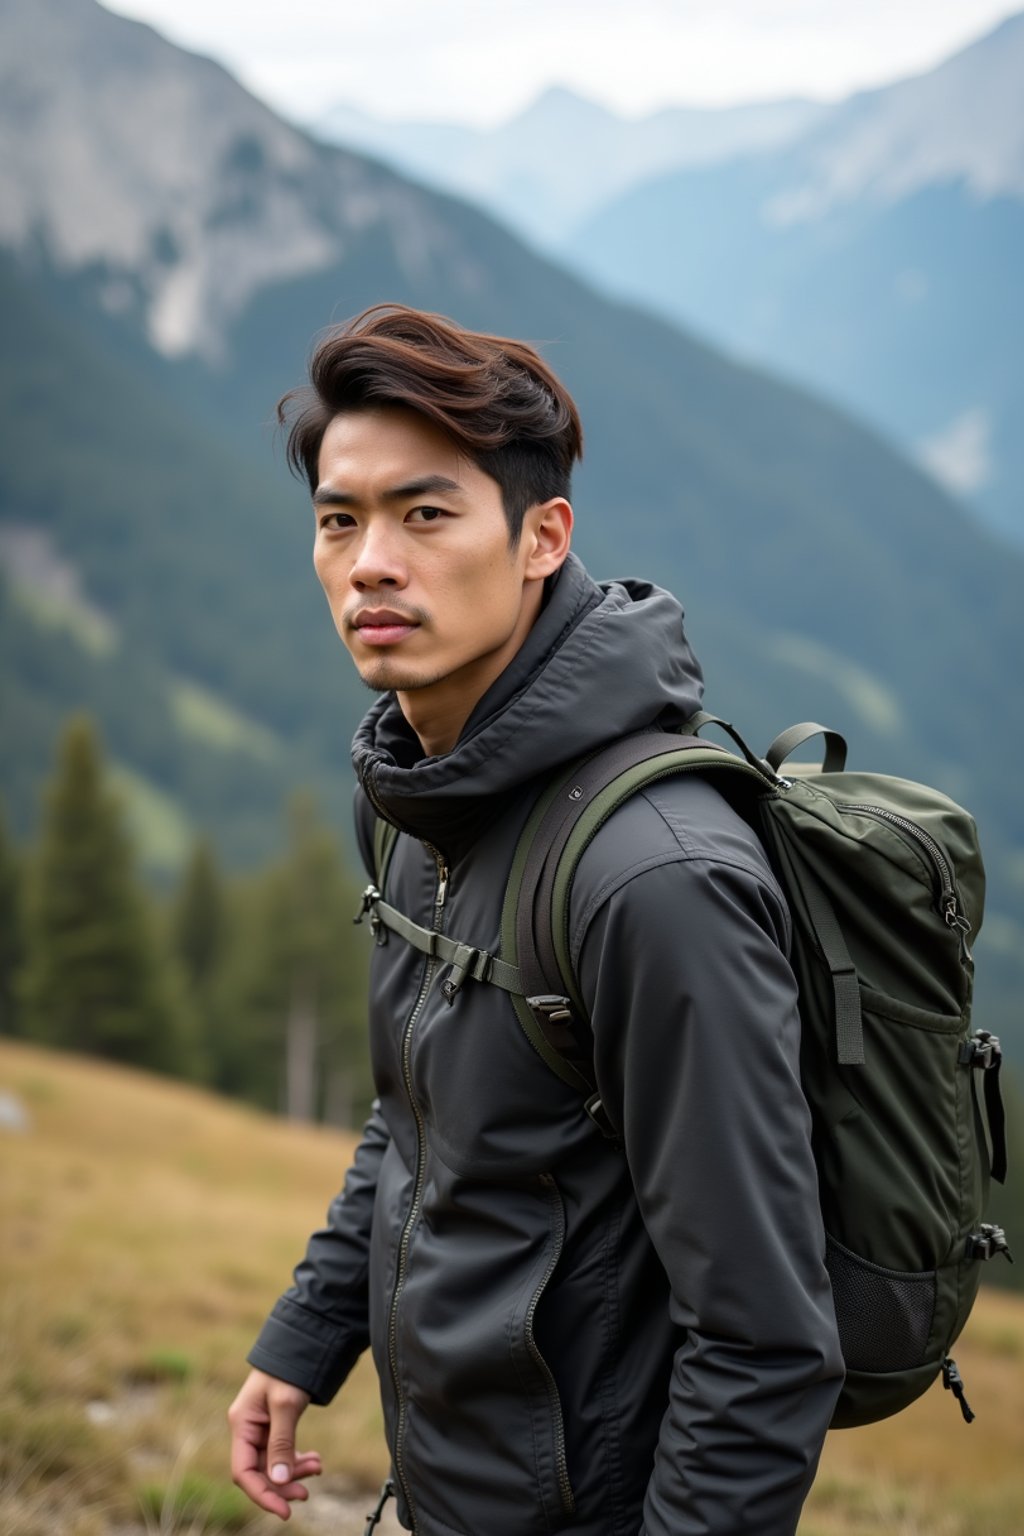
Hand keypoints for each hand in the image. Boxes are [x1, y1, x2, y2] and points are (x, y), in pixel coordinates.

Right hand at [228, 1368, 319, 1519]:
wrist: (300, 1342)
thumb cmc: (288, 1368)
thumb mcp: (285, 1404)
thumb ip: (281, 1443)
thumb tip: (280, 1480)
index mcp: (241, 1423)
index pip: (243, 1471)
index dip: (262, 1494)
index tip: (284, 1510)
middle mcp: (247, 1428)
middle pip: (258, 1471)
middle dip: (282, 1484)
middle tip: (305, 1494)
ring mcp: (260, 1428)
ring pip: (272, 1463)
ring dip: (293, 1471)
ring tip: (317, 1468)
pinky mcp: (274, 1425)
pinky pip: (281, 1451)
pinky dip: (297, 1459)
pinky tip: (314, 1461)